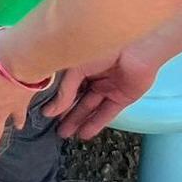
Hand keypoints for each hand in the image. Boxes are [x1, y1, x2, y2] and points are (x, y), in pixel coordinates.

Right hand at [45, 46, 160, 139]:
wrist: (135, 49)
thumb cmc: (103, 47)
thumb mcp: (76, 68)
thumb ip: (65, 91)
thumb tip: (50, 111)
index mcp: (81, 64)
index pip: (66, 87)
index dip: (57, 100)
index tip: (45, 114)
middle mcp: (94, 76)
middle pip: (78, 99)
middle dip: (67, 114)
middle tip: (55, 129)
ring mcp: (108, 88)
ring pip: (90, 108)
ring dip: (79, 121)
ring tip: (66, 134)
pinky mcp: (122, 98)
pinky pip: (107, 113)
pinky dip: (96, 124)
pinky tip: (85, 134)